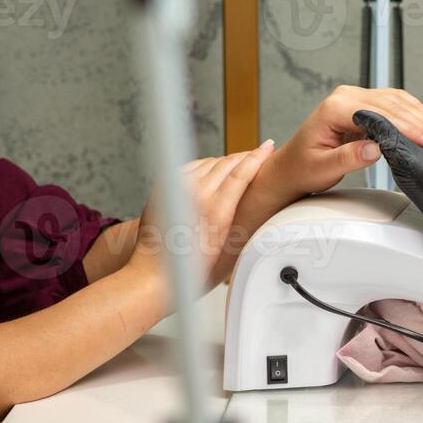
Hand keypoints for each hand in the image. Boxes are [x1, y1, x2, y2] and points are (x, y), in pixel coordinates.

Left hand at [131, 142, 273, 292]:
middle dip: (245, 157)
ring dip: (225, 161)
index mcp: (215, 212)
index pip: (242, 171)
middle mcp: (195, 195)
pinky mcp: (164, 187)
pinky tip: (212, 171)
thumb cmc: (191, 270)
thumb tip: (253, 200)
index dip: (258, 156)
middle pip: (227, 162)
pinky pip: (191, 167)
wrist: (155, 275)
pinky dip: (205, 166)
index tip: (268, 148)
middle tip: (258, 155)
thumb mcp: (227, 247)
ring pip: (209, 162)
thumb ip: (241, 218)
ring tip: (238, 165)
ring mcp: (176, 188)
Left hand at [265, 86, 422, 203]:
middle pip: (393, 106)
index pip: (381, 114)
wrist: (291, 168)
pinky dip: (414, 113)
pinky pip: (393, 104)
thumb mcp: (323, 168)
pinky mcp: (363, 105)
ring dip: (422, 119)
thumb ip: (348, 158)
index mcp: (335, 108)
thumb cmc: (302, 168)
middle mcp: (346, 96)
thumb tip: (375, 148)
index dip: (409, 129)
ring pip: (397, 102)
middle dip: (422, 126)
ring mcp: (355, 98)